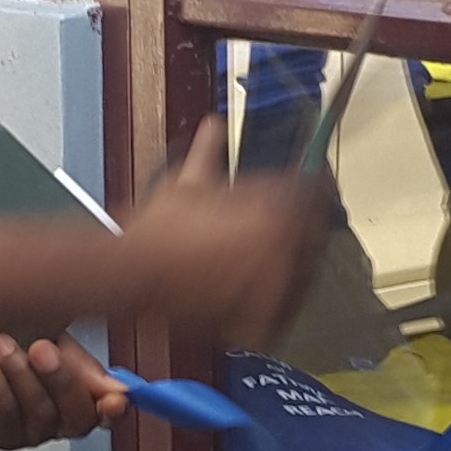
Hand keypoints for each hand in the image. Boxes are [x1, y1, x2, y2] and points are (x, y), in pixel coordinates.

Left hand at [0, 332, 127, 450]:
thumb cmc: (19, 341)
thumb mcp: (55, 339)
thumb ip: (82, 363)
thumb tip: (115, 388)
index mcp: (84, 397)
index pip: (110, 412)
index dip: (114, 409)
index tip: (114, 399)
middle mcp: (60, 422)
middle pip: (75, 415)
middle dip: (59, 378)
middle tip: (41, 349)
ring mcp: (30, 432)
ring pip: (38, 412)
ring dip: (18, 373)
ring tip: (1, 345)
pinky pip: (2, 415)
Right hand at [121, 116, 327, 348]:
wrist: (133, 272)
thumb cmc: (157, 230)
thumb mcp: (189, 180)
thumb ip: (211, 152)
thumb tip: (213, 129)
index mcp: (274, 210)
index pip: (315, 196)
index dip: (311, 191)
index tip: (306, 193)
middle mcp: (281, 249)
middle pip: (316, 236)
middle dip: (302, 231)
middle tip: (275, 235)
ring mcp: (274, 288)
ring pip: (305, 276)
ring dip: (292, 268)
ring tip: (260, 265)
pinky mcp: (261, 321)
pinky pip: (284, 315)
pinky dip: (275, 309)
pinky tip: (256, 296)